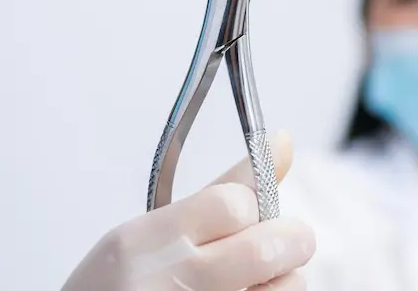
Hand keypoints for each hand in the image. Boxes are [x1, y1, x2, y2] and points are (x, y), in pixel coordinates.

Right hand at [61, 131, 312, 290]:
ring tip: (257, 276)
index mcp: (149, 243)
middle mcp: (170, 283)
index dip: (252, 205)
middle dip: (290, 238)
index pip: (233, 204)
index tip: (247, 214)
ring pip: (285, 286)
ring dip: (285, 276)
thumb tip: (283, 142)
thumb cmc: (127, 281)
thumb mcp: (155, 231)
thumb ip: (226, 188)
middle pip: (265, 249)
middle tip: (285, 240)